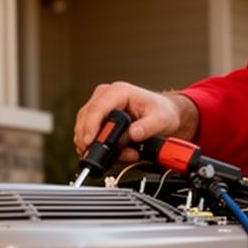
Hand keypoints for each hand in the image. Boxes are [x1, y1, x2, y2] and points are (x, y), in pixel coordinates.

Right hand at [72, 82, 199, 162]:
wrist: (164, 113)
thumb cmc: (162, 112)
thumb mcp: (161, 120)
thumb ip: (147, 128)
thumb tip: (133, 134)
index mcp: (119, 91)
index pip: (97, 108)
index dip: (91, 126)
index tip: (89, 142)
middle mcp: (106, 95)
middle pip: (85, 118)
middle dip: (91, 140)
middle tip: (105, 156)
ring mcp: (100, 105)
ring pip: (84, 127)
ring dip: (96, 145)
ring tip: (122, 154)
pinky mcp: (98, 117)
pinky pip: (89, 133)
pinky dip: (98, 146)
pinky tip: (116, 153)